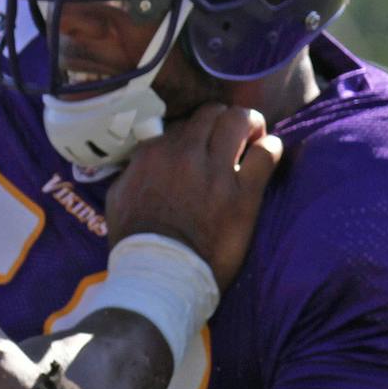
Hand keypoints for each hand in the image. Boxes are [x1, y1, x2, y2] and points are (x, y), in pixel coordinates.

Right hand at [106, 104, 282, 290]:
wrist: (159, 275)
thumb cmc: (135, 242)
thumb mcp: (118, 198)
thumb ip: (133, 171)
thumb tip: (144, 160)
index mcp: (152, 154)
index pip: (180, 125)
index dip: (193, 134)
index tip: (200, 147)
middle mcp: (183, 154)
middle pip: (211, 113)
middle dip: (223, 121)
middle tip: (231, 136)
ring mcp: (215, 172)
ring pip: (240, 120)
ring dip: (249, 125)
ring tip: (253, 138)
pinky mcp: (243, 193)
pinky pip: (267, 151)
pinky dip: (269, 148)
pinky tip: (266, 155)